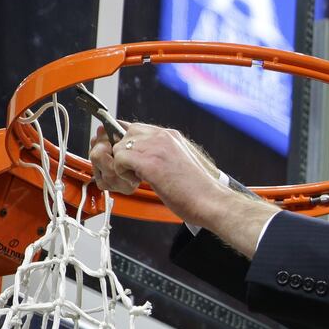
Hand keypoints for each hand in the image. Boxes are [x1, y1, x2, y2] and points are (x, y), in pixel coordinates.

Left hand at [89, 123, 225, 224]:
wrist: (210, 201)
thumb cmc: (196, 189)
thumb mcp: (177, 162)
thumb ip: (160, 153)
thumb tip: (140, 156)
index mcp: (170, 135)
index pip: (135, 127)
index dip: (125, 143)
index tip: (127, 160)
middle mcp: (162, 136)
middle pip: (123, 133)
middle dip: (120, 152)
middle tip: (130, 171)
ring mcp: (156, 147)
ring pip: (118, 146)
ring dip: (120, 165)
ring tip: (134, 179)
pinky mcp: (150, 162)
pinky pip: (119, 159)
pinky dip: (121, 173)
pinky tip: (136, 182)